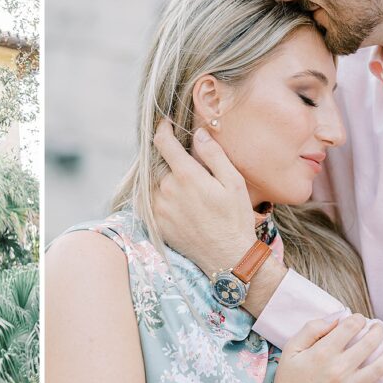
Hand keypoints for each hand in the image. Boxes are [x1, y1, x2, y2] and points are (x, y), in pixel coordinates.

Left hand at [152, 119, 255, 275]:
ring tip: (182, 185)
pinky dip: (157, 195)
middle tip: (183, 163)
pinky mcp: (154, 223)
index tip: (165, 124)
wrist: (227, 258)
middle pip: (158, 162)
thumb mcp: (233, 182)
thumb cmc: (235, 219)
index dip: (163, 130)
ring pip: (152, 182)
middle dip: (168, 158)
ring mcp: (158, 208)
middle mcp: (167, 190)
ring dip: (162, 177)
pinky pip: (148, 201)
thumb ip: (213, 155)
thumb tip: (198, 134)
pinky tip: (174, 200)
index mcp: (186, 176)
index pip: (164, 143)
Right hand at [268, 315, 382, 382]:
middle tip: (378, 327)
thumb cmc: (288, 380)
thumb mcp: (291, 349)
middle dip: (378, 330)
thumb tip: (335, 320)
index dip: (357, 319)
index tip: (357, 320)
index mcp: (323, 353)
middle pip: (370, 342)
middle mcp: (340, 369)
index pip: (350, 327)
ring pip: (382, 366)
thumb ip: (311, 329)